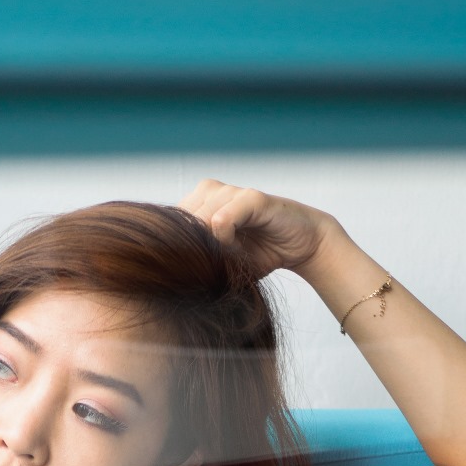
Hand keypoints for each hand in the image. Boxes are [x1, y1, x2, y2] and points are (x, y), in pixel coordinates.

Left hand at [178, 179, 335, 279]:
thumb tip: (166, 275)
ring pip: (198, 222)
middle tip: (215, 266)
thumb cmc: (257, 255)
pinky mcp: (251, 197)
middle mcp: (209, 191)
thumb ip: (194, 260)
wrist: (299, 246)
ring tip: (230, 257)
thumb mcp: (219, 261)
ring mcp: (229, 191)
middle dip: (192, 251)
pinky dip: (226, 241)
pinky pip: (221, 220)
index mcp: (196, 203)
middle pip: (180, 225)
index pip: (168, 226)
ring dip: (211, 248)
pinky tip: (238, 250)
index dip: (176, 251)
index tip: (193, 270)